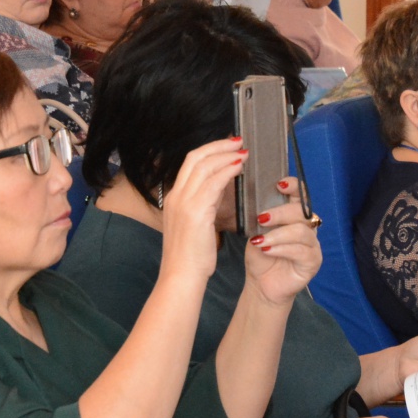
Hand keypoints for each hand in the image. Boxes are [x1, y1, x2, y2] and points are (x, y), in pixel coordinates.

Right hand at [159, 137, 247, 285]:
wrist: (180, 277)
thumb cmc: (190, 257)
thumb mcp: (193, 225)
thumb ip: (202, 206)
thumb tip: (217, 192)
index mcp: (173, 198)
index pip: (189, 163)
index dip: (209, 150)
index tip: (227, 146)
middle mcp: (176, 196)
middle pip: (195, 158)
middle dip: (218, 146)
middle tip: (239, 141)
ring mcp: (184, 202)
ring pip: (205, 166)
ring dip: (226, 155)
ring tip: (244, 151)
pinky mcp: (196, 211)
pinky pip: (214, 182)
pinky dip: (228, 170)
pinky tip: (241, 167)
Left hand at [243, 174, 321, 306]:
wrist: (261, 284)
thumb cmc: (261, 255)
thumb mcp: (257, 231)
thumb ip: (261, 216)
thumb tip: (255, 199)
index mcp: (295, 215)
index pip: (300, 194)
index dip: (293, 186)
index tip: (279, 184)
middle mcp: (307, 227)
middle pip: (301, 211)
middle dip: (279, 213)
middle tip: (261, 219)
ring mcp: (312, 244)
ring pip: (301, 231)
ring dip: (278, 234)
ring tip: (260, 241)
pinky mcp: (313, 261)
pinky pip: (302, 251)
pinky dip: (282, 249)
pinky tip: (267, 250)